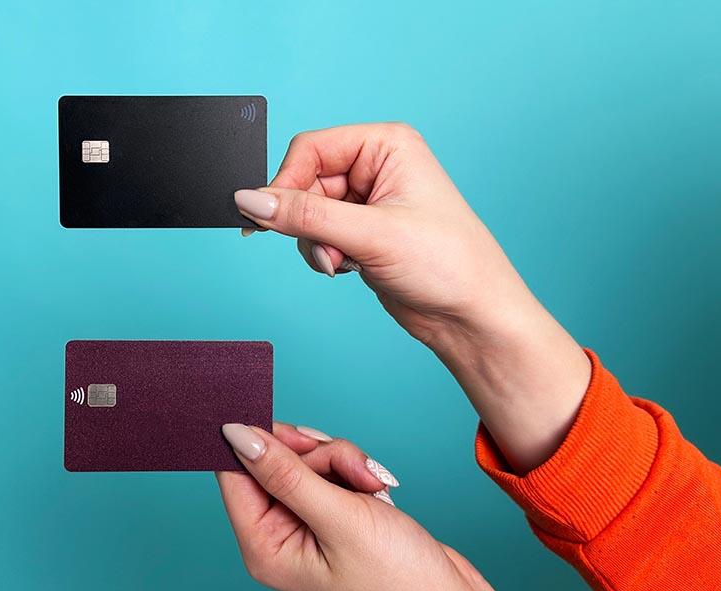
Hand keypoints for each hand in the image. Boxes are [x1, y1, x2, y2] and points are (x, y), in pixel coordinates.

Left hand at [215, 422, 516, 590]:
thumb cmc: (398, 581)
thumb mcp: (338, 518)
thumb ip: (285, 472)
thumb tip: (234, 434)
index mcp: (263, 546)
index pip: (234, 474)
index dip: (255, 440)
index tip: (288, 423)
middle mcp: (278, 537)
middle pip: (275, 461)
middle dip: (319, 455)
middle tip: (353, 468)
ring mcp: (308, 527)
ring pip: (309, 461)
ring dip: (344, 463)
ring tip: (375, 488)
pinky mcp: (335, 518)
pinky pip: (333, 474)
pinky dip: (357, 475)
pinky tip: (380, 494)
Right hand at [234, 124, 590, 472]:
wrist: (470, 315)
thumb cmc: (447, 263)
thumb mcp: (371, 234)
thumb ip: (306, 216)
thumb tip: (250, 200)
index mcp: (385, 145)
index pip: (310, 149)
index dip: (286, 182)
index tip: (268, 217)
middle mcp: (375, 167)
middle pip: (304, 183)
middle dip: (306, 223)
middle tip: (324, 252)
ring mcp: (367, 202)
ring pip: (306, 214)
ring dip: (314, 244)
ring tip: (341, 264)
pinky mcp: (361, 233)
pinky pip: (318, 236)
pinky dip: (323, 255)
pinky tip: (347, 269)